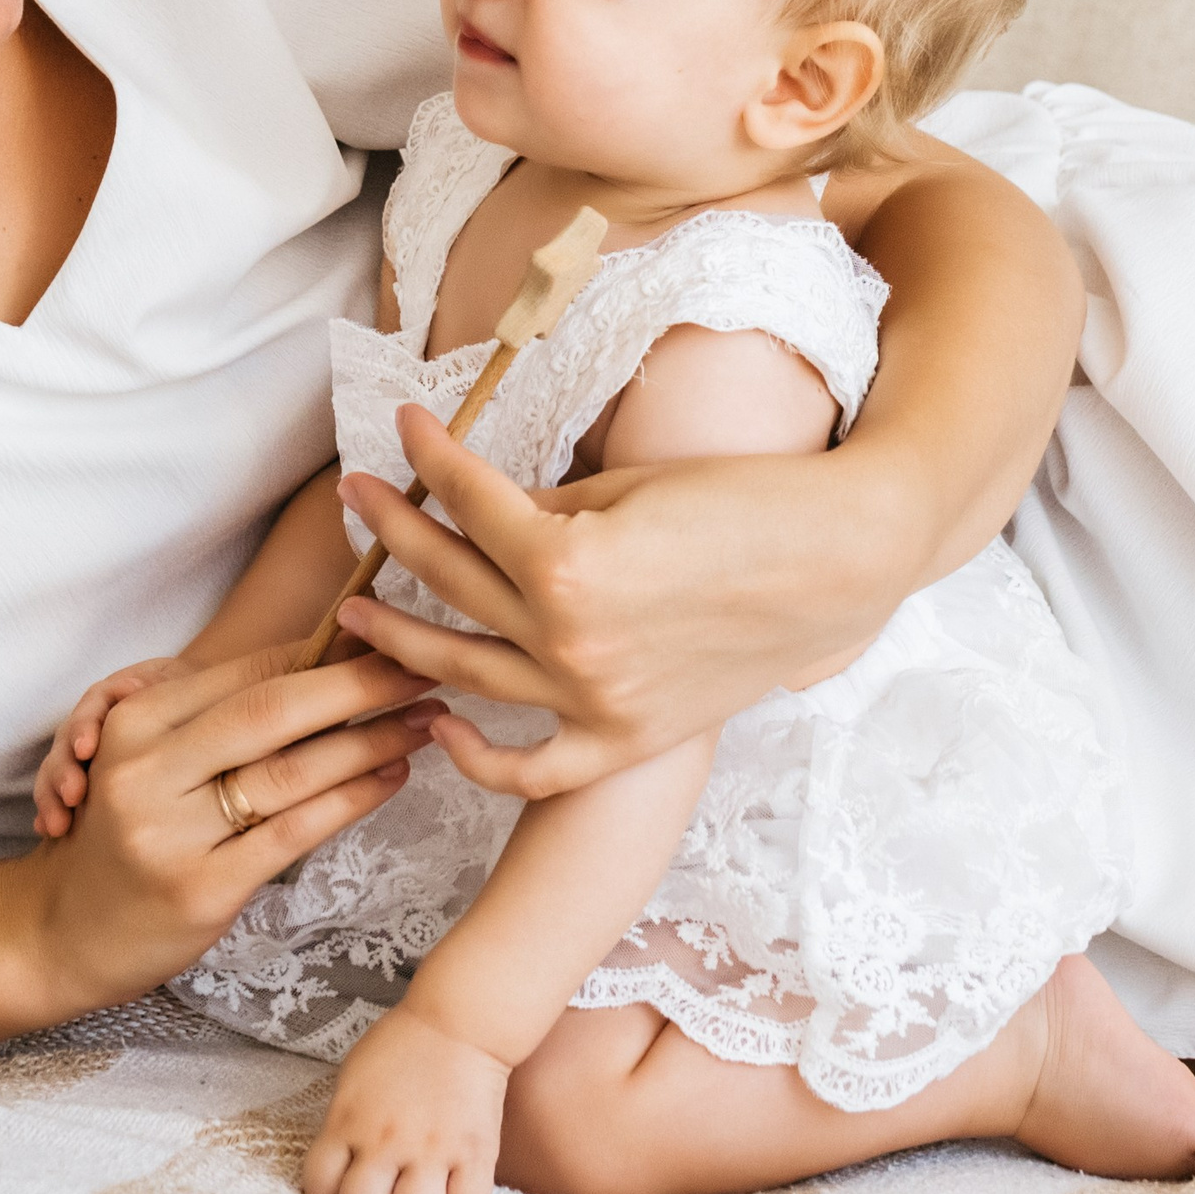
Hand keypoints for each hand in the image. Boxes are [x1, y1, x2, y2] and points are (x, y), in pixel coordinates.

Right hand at [17, 645, 446, 1016]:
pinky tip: (391, 778)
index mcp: (135, 722)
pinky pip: (292, 832)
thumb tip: (328, 664)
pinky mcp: (201, 888)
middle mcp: (148, 769)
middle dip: (360, 684)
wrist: (62, 930)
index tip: (387, 640)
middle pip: (273, 709)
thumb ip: (216, 717)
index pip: (247, 672)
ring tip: (425, 722)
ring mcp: (172, 832)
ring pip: (291, 771)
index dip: (325, 652)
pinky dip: (351, 798)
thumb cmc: (122, 834)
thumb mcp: (147, 759)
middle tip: (424, 667)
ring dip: (371, 741)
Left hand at [302, 1000, 509, 1193]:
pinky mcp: (475, 1153)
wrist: (459, 1022)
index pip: (319, 1187)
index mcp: (348, 1120)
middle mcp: (385, 1140)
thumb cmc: (401, 1047)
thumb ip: (343, 1127)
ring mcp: (432, 1149)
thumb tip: (339, 1175)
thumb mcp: (354, 1081)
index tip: (344, 1191)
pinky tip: (455, 1189)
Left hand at [315, 413, 731, 800]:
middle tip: (356, 497)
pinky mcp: (625, 740)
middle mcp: (567, 639)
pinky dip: (479, 758)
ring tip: (354, 610)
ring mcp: (593, 700)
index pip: (467, 500)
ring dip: (400, 639)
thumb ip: (542, 509)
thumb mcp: (627, 490)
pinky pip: (532, 768)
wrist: (839, 563)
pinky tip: (439, 727)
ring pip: (464, 672)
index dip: (428, 455)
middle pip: (450, 580)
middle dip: (392, 529)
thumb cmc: (743, 504)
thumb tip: (480, 511)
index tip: (401, 425)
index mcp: (566, 561)